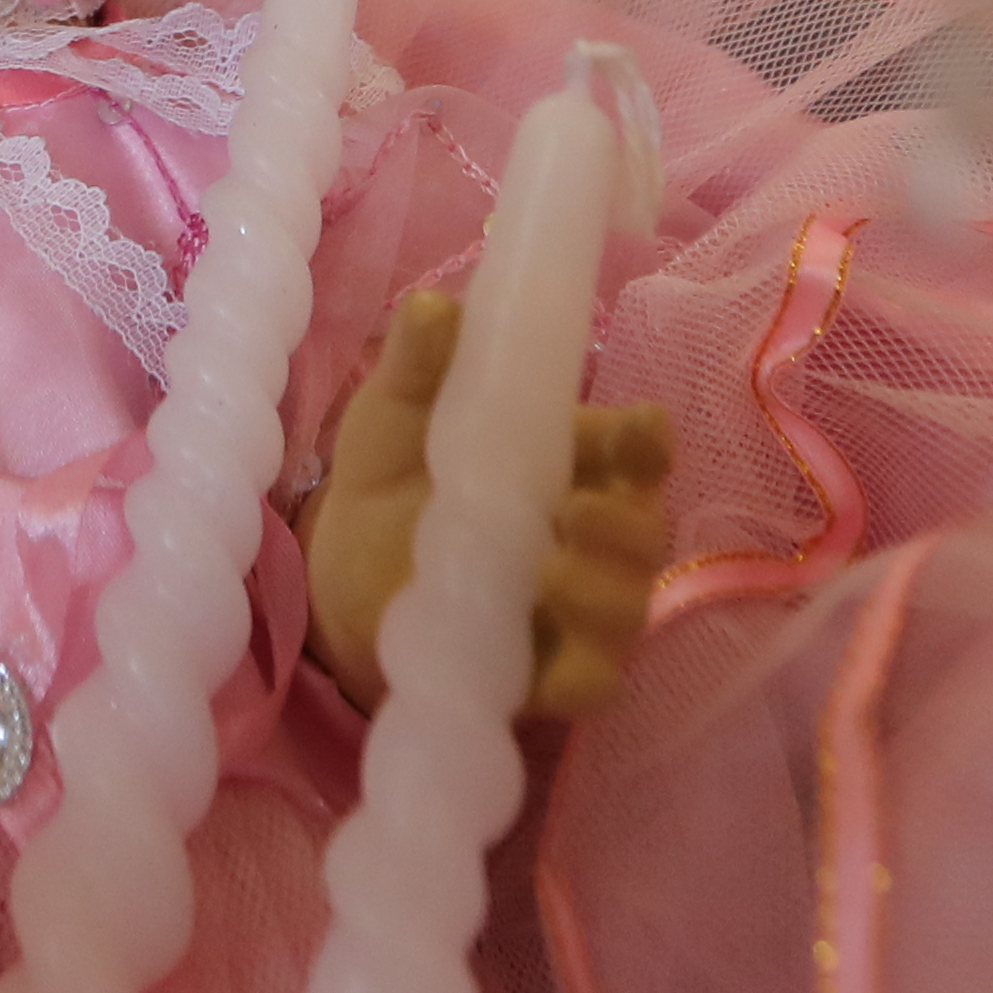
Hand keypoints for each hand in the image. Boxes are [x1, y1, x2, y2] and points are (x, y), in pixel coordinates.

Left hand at [304, 290, 677, 720]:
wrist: (345, 577)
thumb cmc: (394, 476)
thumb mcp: (396, 412)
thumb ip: (418, 362)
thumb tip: (432, 309)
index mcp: (573, 460)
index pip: (637, 447)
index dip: (647, 438)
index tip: (641, 428)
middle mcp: (593, 534)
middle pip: (646, 529)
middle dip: (625, 520)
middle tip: (573, 510)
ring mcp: (580, 608)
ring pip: (629, 604)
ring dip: (602, 590)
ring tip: (548, 572)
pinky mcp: (553, 674)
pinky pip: (595, 683)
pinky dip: (580, 671)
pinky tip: (543, 657)